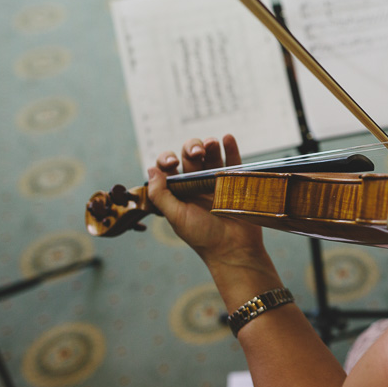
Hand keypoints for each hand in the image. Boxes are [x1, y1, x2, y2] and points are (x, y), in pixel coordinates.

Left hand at [147, 134, 263, 267]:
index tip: (172, 163)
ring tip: (211, 142)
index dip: (167, 160)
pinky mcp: (236, 182)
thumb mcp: (176, 217)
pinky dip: (231, 148)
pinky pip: (233, 161)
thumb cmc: (203, 236)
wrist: (234, 249)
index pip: (168, 168)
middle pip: (190, 157)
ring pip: (211, 156)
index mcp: (179, 192)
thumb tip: (150, 169)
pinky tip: (228, 138)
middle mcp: (197, 184)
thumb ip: (161, 195)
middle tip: (197, 152)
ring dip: (209, 145)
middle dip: (191, 148)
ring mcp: (217, 182)